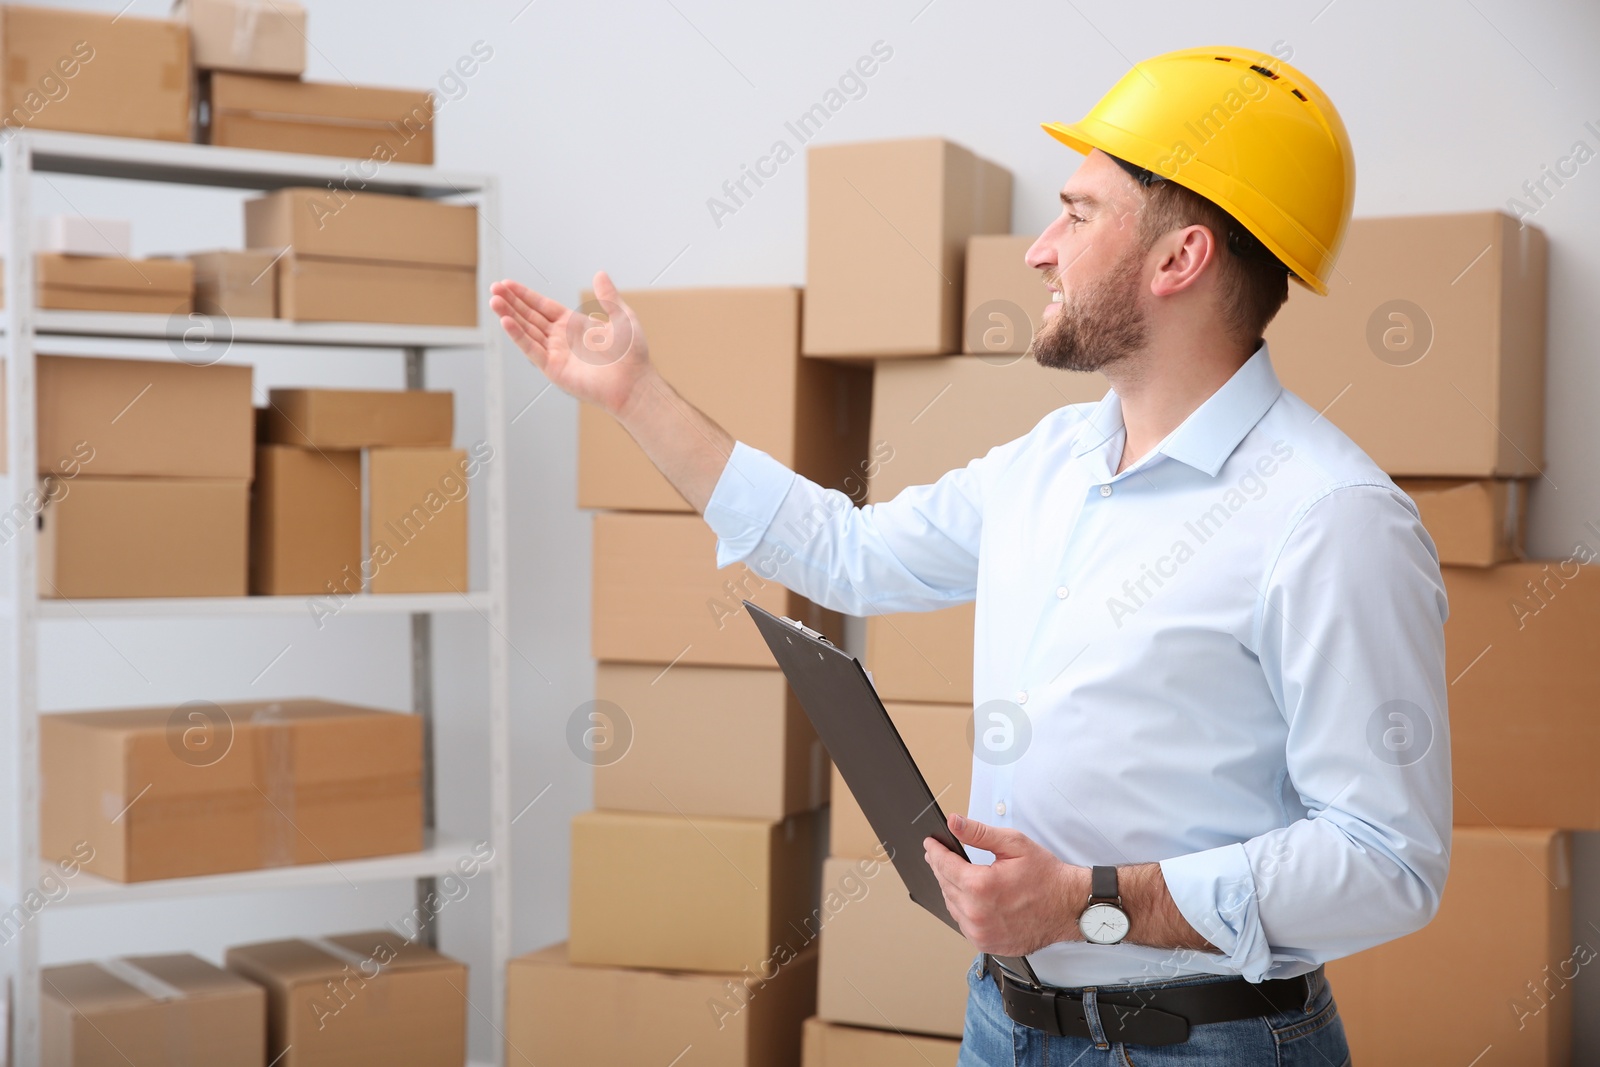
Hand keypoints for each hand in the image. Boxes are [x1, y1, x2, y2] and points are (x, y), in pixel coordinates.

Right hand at [489, 270, 654, 416]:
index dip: (525, 295)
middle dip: (511, 302)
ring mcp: (556, 354)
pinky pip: (532, 350)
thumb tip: (600, 273)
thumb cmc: (631, 355)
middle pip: (530, 316)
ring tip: (494, 301)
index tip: (507, 284)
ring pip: (527, 331)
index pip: (543, 306)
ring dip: (509, 316)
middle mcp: (561, 339)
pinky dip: (519, 336)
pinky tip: (506, 322)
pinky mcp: (554, 369)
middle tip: (494, 288)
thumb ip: (608, 297)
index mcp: (574, 325)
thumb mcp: (622, 317)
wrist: (634, 383)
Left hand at [924, 813, 1085, 956]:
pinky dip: (963, 909)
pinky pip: (963, 923)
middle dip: (941, 867)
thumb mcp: (1014, 845)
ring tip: (957, 875)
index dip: (935, 851)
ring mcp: (980, 932)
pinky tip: (970, 898)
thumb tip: (955, 822)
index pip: (944, 865)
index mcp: (980, 887)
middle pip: (945, 885)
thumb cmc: (1046, 877)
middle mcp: (976, 913)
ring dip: (951, 889)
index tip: (930, 844)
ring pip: (951, 905)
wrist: (1068, 907)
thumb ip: (979, 833)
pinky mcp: (986, 943)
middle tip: (939, 856)